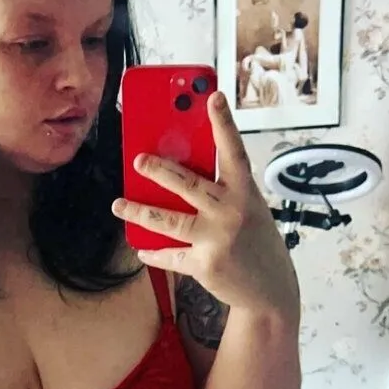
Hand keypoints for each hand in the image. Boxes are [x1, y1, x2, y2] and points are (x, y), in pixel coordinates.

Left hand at [112, 91, 298, 319]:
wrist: (270, 292)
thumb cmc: (256, 244)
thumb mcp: (248, 211)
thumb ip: (222, 194)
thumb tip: (178, 179)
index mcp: (246, 193)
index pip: (233, 152)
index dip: (223, 123)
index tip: (213, 96)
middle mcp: (232, 213)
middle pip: (188, 184)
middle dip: (159, 170)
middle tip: (138, 160)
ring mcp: (217, 239)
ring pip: (168, 221)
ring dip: (139, 211)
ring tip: (119, 204)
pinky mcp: (204, 264)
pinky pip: (171, 255)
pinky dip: (154, 252)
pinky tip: (142, 249)